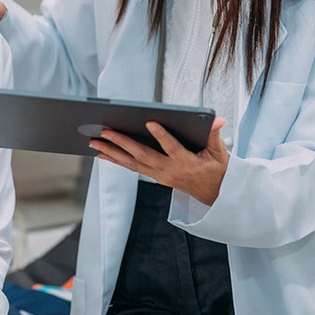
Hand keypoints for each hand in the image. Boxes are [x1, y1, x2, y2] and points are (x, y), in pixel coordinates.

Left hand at [90, 118, 229, 205]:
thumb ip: (215, 135)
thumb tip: (218, 120)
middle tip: (105, 131)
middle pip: (143, 156)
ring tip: (94, 142)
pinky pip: (132, 167)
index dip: (161, 136)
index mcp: (187, 163)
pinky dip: (116, 160)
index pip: (172, 148)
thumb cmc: (217, 170)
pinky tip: (102, 153)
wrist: (214, 195)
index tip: (150, 122)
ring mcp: (160, 175)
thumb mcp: (220, 152)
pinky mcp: (154, 177)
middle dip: (122, 142)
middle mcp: (169, 171)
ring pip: (132, 163)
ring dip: (112, 152)